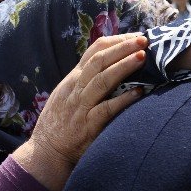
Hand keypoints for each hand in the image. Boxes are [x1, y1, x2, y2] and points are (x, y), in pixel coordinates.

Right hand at [21, 33, 147, 190]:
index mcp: (73, 79)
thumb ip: (87, 79)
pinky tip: (140, 92)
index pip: (94, 51)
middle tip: (143, 40)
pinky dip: (124, 99)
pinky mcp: (88, 125)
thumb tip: (113, 63)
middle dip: (122, 48)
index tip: (135, 37)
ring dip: (124, 67)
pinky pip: (107, 109)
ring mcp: (81, 106)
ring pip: (102, 80)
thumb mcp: (69, 94)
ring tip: (142, 58)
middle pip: (99, 61)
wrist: (46, 153)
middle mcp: (76, 88)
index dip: (116, 41)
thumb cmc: (61, 123)